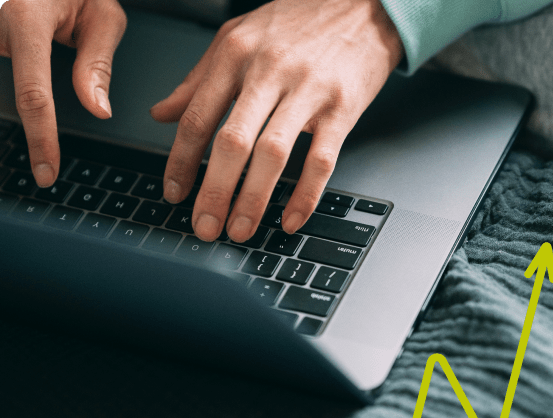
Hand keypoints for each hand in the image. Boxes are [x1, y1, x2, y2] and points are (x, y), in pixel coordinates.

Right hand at [0, 0, 126, 186]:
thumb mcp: (103, 16)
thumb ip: (96, 64)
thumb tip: (98, 111)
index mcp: (27, 17)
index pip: (34, 92)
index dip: (41, 137)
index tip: (47, 171)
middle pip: (4, 93)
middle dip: (17, 129)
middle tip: (43, 173)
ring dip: (12, 113)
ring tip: (40, 153)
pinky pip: (0, 65)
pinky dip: (11, 97)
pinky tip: (30, 118)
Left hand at [151, 0, 403, 241]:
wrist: (360, 3)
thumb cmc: (296, 23)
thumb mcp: (237, 38)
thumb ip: (198, 80)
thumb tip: (162, 114)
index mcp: (235, 55)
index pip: (197, 117)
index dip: (181, 162)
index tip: (175, 193)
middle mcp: (268, 71)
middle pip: (232, 141)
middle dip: (214, 191)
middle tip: (205, 227)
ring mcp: (308, 90)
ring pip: (274, 153)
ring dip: (253, 198)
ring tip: (240, 229)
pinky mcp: (342, 108)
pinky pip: (321, 160)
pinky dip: (305, 195)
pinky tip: (290, 219)